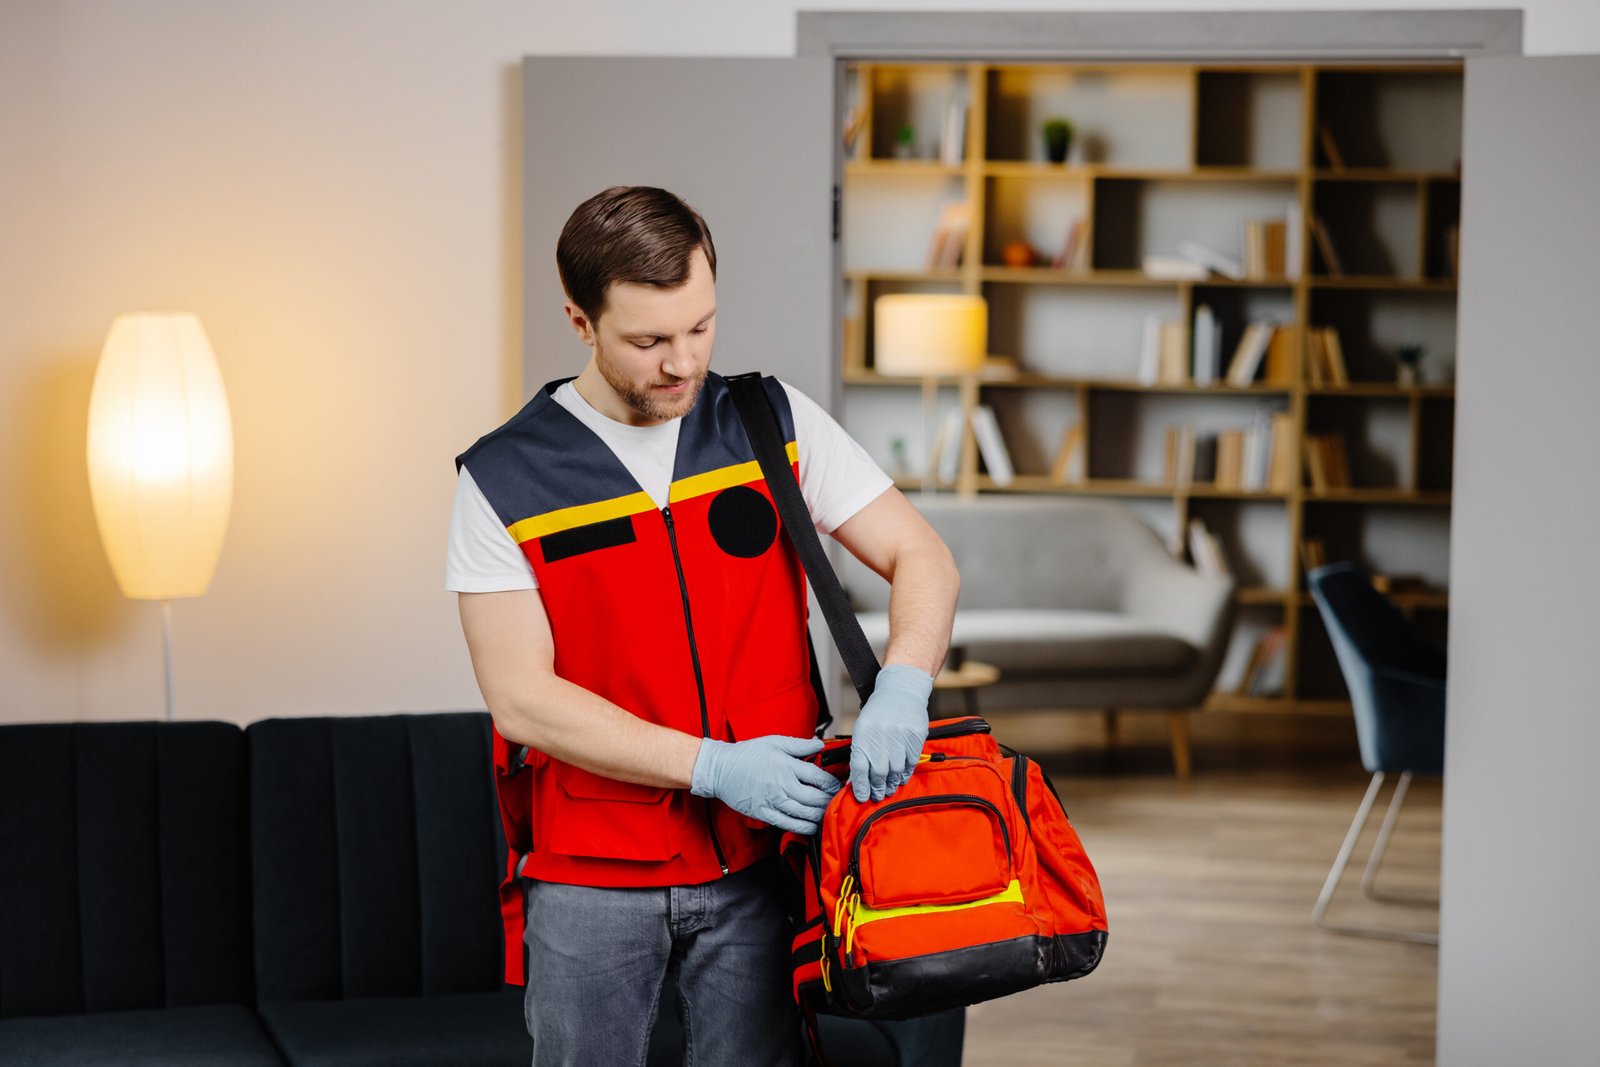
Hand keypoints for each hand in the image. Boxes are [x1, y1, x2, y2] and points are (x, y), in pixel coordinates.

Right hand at [690, 734, 841, 834]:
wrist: (721, 769)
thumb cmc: (747, 754)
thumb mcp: (774, 741)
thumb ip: (799, 745)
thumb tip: (819, 745)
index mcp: (786, 765)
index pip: (817, 776)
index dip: (832, 783)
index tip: (839, 786)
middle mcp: (781, 784)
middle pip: (814, 797)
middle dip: (829, 800)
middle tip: (838, 801)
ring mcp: (773, 801)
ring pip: (804, 813)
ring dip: (819, 815)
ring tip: (828, 813)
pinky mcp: (764, 813)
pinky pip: (788, 824)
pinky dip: (803, 827)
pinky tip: (812, 826)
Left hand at [850, 664, 933, 802]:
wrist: (901, 689)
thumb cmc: (879, 710)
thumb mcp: (863, 727)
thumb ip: (860, 752)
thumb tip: (856, 780)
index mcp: (863, 733)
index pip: (859, 767)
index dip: (860, 786)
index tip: (862, 797)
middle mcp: (881, 734)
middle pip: (879, 772)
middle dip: (877, 788)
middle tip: (878, 795)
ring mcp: (900, 735)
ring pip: (896, 770)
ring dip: (892, 783)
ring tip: (889, 788)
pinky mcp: (915, 736)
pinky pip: (910, 762)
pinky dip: (905, 773)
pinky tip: (900, 777)